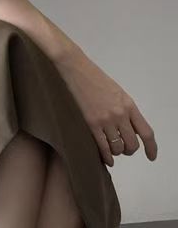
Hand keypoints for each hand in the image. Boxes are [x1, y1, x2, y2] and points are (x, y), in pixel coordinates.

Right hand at [57, 49, 157, 166]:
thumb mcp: (117, 92)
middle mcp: (119, 114)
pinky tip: (106, 159)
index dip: (151, 148)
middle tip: (124, 149)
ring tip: (112, 149)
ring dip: (116, 152)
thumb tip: (131, 129)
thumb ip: (126, 110)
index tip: (151, 156)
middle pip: (132, 144)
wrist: (75, 69)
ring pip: (117, 148)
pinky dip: (106, 156)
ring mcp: (105, 120)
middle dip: (129, 150)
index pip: (146, 132)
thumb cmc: (95, 78)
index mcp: (128, 104)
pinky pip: (102, 147)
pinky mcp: (91, 123)